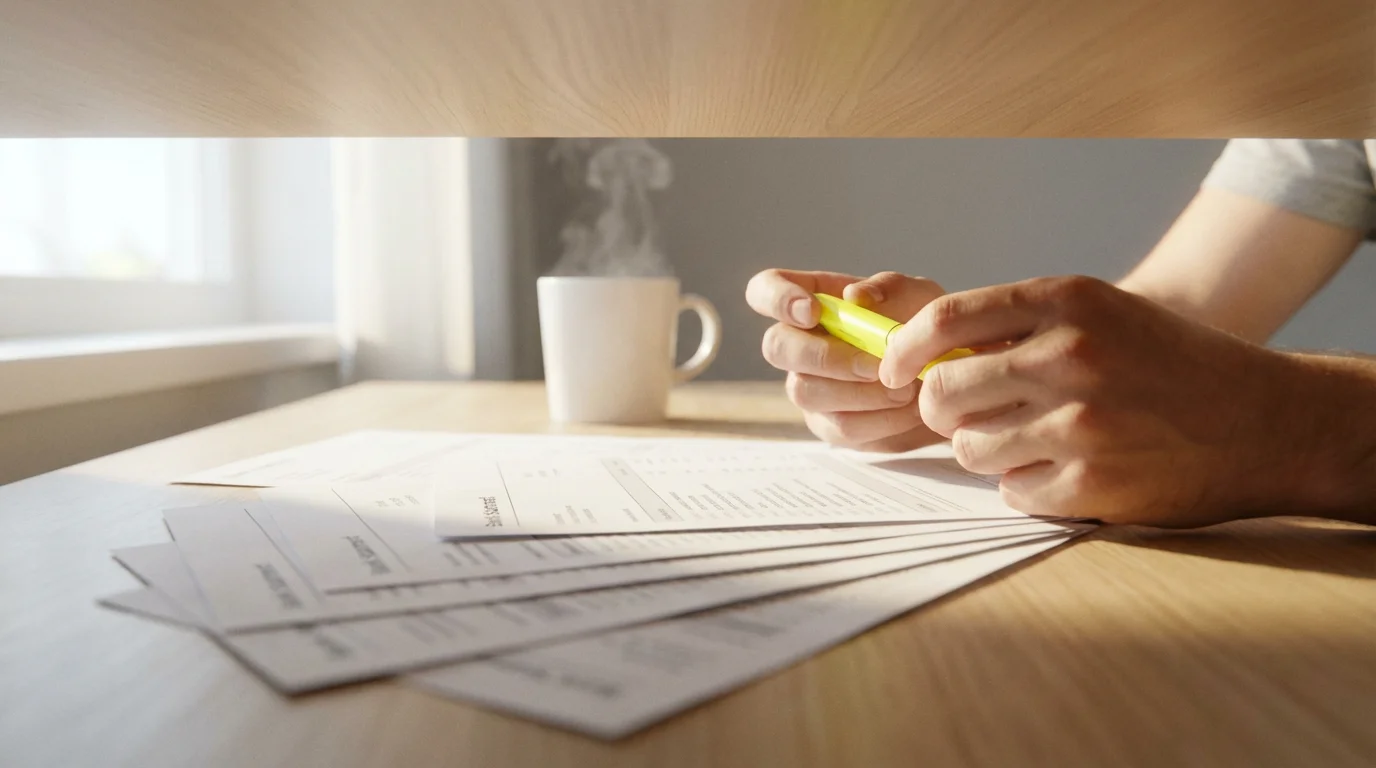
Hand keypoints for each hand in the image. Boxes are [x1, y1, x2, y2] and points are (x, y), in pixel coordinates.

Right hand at [746, 269, 946, 451]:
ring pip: (806, 392)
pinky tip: (909, 410)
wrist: (952, 377)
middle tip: (876, 365)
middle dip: (824, 356)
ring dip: (860, 392)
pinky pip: (839, 427)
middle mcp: (799, 344)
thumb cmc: (926, 327)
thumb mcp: (920, 296)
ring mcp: (809, 386)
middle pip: (776, 347)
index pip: (764, 290)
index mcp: (812, 300)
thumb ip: (891, 288)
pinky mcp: (829, 424)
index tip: (812, 313)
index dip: (776, 299)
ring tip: (907, 389)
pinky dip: (880, 419)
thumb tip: (854, 295)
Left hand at [880, 275, 1320, 526]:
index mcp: (1067, 303)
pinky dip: (1028, 486)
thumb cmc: (1168, 365)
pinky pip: (1012, 491)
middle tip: (963, 416)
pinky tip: (1070, 469)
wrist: (1263, 421)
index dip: (902, 350)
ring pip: (969, 448)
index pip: (945, 319)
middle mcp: (1069, 357)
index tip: (891, 371)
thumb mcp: (1100, 316)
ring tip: (1031, 442)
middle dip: (941, 411)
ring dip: (986, 451)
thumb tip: (924, 355)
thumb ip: (1019, 328)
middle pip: (941, 393)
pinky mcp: (1089, 484)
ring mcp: (1079, 424)